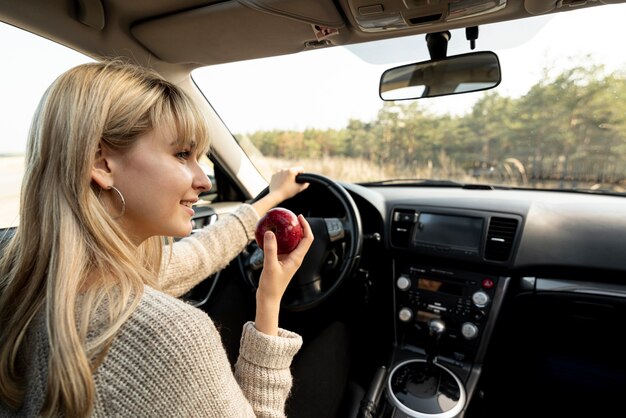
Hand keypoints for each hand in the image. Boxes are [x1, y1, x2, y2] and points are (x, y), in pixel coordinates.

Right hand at [254, 215, 313, 334]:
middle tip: (289, 217)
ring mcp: (288, 260)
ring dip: (288, 233)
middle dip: (297, 227)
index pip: (307, 239)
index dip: (306, 226)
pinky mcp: (280, 262)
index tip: (299, 217)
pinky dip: (278, 240)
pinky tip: (268, 237)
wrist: (268, 299)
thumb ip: (270, 249)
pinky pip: (281, 247)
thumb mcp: (270, 266)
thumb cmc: (271, 286)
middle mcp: (294, 258)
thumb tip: (270, 233)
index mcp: (296, 259)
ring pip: (290, 243)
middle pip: (301, 239)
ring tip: (280, 224)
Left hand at [268, 167, 308, 201]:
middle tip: (292, 184)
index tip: (299, 181)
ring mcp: (278, 172)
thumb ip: (305, 184)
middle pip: (293, 170)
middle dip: (294, 176)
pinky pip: (280, 175)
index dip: (302, 175)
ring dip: (288, 176)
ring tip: (286, 184)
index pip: (301, 169)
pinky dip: (282, 178)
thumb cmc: (287, 192)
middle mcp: (284, 169)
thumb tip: (307, 182)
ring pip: (286, 172)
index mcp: (291, 171)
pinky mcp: (274, 175)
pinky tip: (281, 184)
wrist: (275, 196)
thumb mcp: (298, 189)